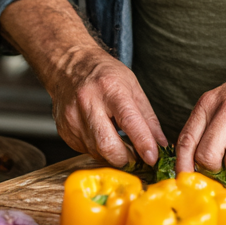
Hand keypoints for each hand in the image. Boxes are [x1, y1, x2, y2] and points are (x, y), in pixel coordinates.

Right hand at [0, 0, 166, 166]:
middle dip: (126, 159)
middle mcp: (88, 102)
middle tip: (136, 156)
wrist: (68, 65)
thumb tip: (161, 145)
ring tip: (117, 138)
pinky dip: (98, 149)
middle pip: (107, 145)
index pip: (128, 120)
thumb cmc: (104, 74)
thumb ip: (148, 118)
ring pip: (97, 152)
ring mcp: (72, 117)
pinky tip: (100, 133)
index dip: (142, 142)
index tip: (152, 158)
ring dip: (112, 153)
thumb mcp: (133, 87)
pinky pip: (85, 151)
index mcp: (110, 88)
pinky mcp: (64, 130)